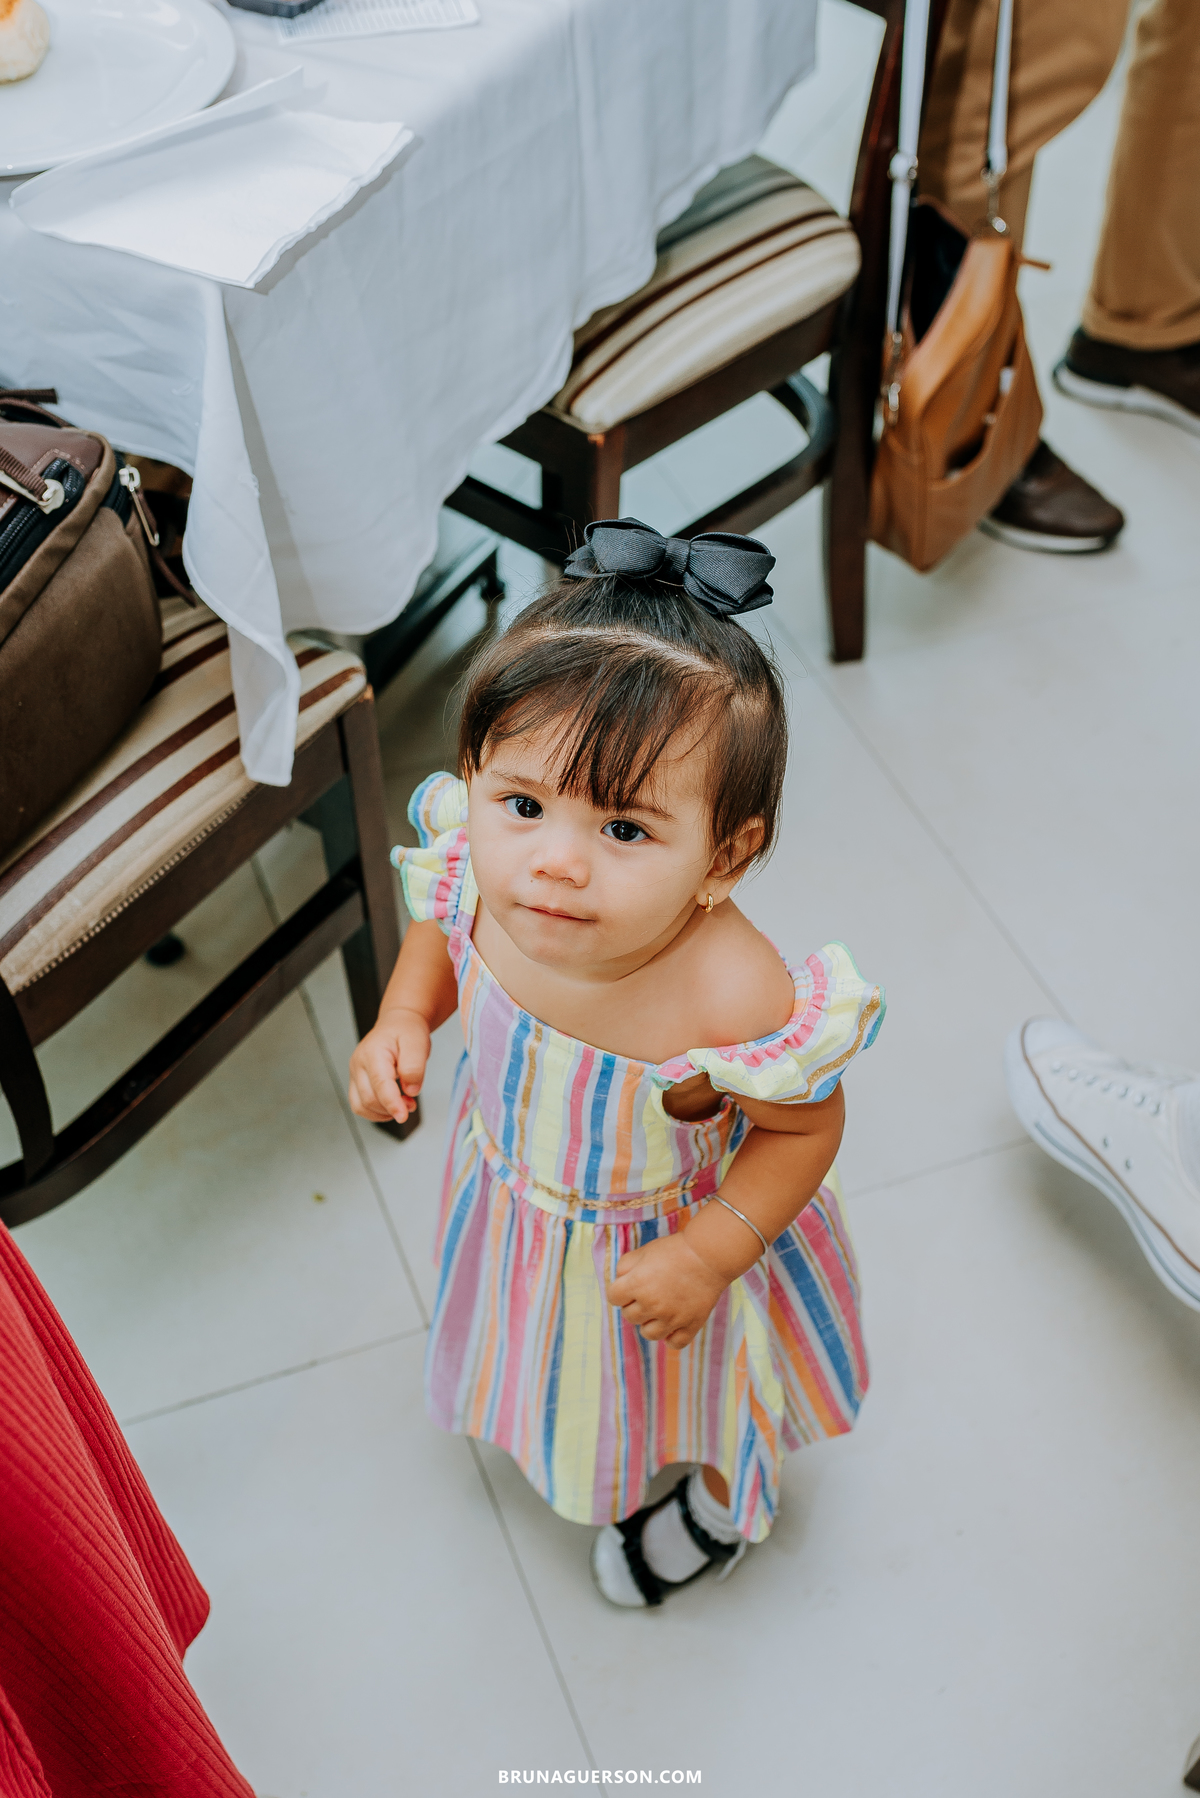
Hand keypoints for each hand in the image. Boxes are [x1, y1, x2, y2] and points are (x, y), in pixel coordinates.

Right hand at [348, 1007, 430, 1122]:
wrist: (398, 1024)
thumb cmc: (407, 1031)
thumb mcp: (418, 1043)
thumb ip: (414, 1067)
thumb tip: (410, 1091)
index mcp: (373, 1052)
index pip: (379, 1084)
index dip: (392, 1103)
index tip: (403, 1117)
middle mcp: (359, 1063)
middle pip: (369, 1098)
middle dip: (391, 1108)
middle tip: (411, 1103)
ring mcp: (355, 1073)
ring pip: (361, 1106)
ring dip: (383, 1113)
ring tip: (403, 1104)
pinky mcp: (357, 1081)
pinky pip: (360, 1105)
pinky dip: (376, 1111)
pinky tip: (392, 1104)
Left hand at [606, 1229, 730, 1350]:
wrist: (709, 1256)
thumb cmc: (675, 1250)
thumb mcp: (644, 1251)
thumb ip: (624, 1266)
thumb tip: (619, 1281)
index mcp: (636, 1285)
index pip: (614, 1298)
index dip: (620, 1291)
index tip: (630, 1285)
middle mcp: (651, 1305)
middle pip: (630, 1317)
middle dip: (635, 1305)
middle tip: (649, 1293)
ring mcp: (671, 1318)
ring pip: (648, 1334)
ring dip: (650, 1323)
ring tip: (660, 1310)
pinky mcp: (690, 1326)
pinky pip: (674, 1344)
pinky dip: (671, 1337)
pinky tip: (673, 1324)